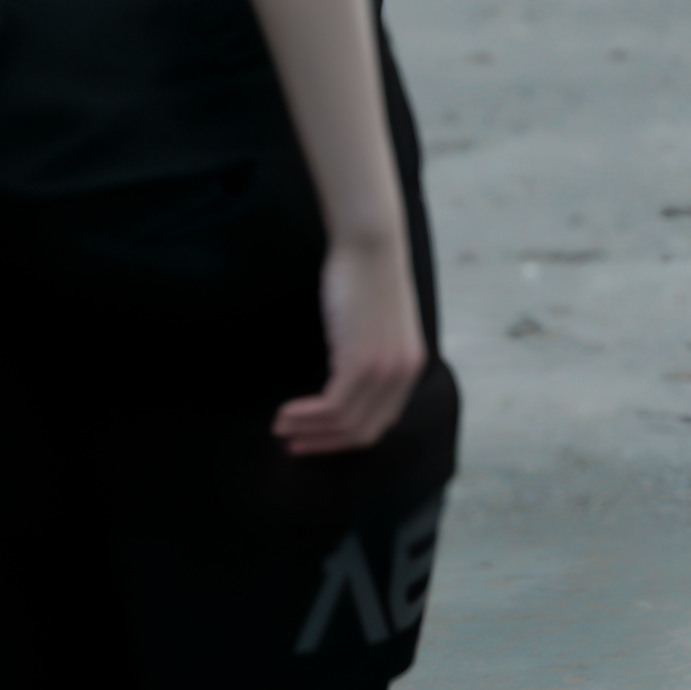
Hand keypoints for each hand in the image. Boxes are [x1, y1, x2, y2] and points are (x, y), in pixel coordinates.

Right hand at [275, 230, 425, 454]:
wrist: (369, 246)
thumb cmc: (364, 279)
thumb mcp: (375, 327)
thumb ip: (368, 357)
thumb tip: (342, 387)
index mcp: (409, 368)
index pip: (379, 423)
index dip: (344, 437)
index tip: (315, 438)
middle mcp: (403, 375)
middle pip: (363, 432)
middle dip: (325, 443)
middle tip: (293, 444)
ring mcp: (385, 370)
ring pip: (345, 423)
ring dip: (308, 431)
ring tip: (281, 428)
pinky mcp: (363, 362)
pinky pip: (333, 407)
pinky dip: (306, 416)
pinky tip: (286, 413)